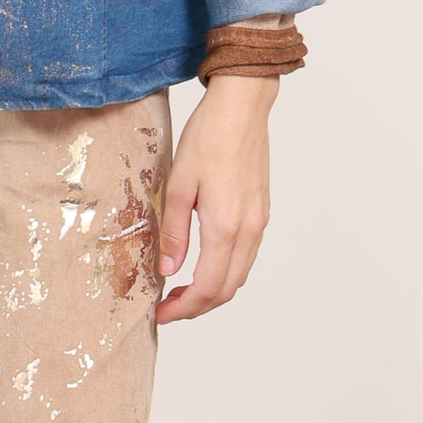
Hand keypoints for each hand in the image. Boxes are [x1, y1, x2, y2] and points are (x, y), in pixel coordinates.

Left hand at [155, 73, 276, 323]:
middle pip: (227, 289)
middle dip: (197, 306)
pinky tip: (203, 263)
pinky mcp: (261, 212)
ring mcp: (259, 222)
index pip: (208, 288)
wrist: (242, 107)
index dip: (184, 309)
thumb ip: (174, 232)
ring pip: (239, 275)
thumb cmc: (208, 137)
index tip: (161, 314)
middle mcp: (248, 230)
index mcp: (225, 226)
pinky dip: (225, 271)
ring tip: (180, 289)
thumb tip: (168, 270)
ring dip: (212, 291)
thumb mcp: (177, 184)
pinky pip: (246, 256)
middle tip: (167, 307)